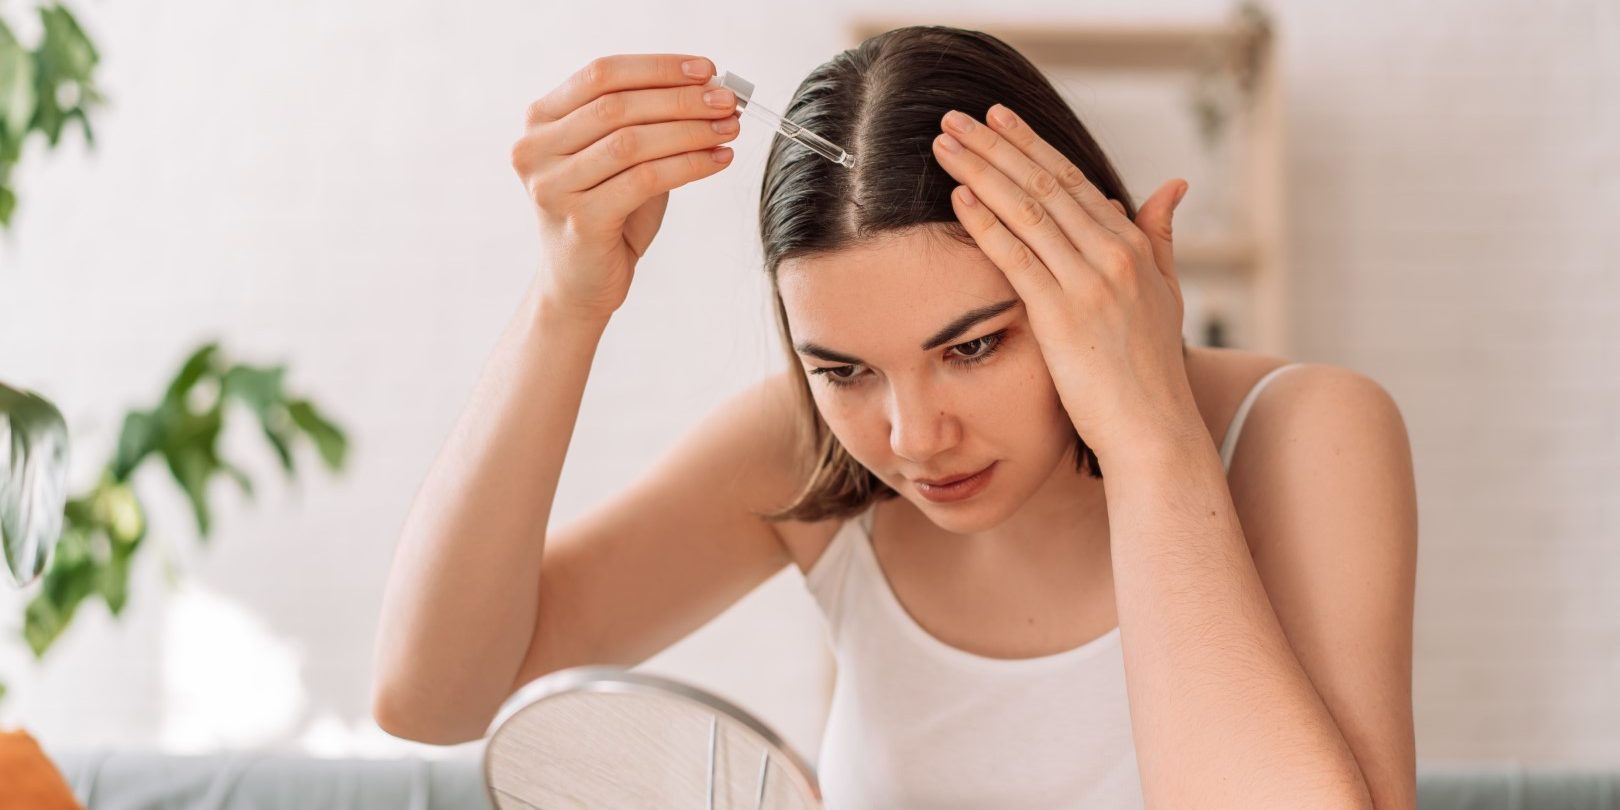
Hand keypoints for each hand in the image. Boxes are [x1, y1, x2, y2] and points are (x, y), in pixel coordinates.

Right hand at [510, 54, 741, 321]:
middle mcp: (535, 149)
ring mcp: (552, 187)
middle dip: (681, 99)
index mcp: (540, 120)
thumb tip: (708, 91)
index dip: (657, 67)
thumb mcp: (618, 156)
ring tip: (729, 129)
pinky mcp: (579, 221)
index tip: (705, 70)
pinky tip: (718, 160)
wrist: (581, 282)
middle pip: (617, 106)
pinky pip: (644, 180)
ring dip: (690, 131)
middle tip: (727, 101)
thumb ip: (646, 121)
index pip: (601, 74)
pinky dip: (689, 165)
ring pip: (632, 142)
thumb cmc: (605, 213)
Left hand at [931, 104, 1198, 459]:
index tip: (998, 120)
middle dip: (996, 146)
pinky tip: (960, 196)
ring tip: (945, 143)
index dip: (1032, 145)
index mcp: (1133, 246)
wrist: (1153, 428)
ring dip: (982, 170)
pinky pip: (1017, 257)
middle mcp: (1113, 255)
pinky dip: (987, 222)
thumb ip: (1161, 236)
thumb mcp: (1166, 294)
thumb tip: (1173, 184)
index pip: (1073, 181)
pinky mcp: (1062, 315)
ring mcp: (1089, 283)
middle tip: (956, 117)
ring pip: (1028, 210)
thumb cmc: (1152, 370)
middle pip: (1045, 184)